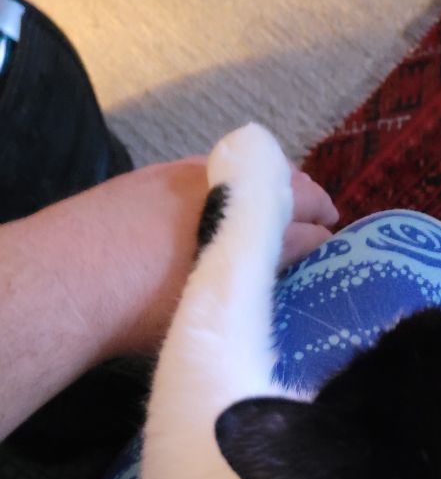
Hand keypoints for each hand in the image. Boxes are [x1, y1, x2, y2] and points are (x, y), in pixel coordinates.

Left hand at [111, 157, 337, 356]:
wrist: (68, 277)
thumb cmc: (141, 307)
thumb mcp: (211, 303)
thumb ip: (258, 277)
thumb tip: (295, 258)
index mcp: (246, 225)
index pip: (306, 224)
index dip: (326, 237)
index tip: (334, 248)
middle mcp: (227, 190)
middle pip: (286, 186)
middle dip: (310, 204)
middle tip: (322, 225)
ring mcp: (192, 175)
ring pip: (251, 175)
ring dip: (272, 191)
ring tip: (277, 215)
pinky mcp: (161, 171)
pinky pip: (216, 170)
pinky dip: (235, 184)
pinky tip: (226, 206)